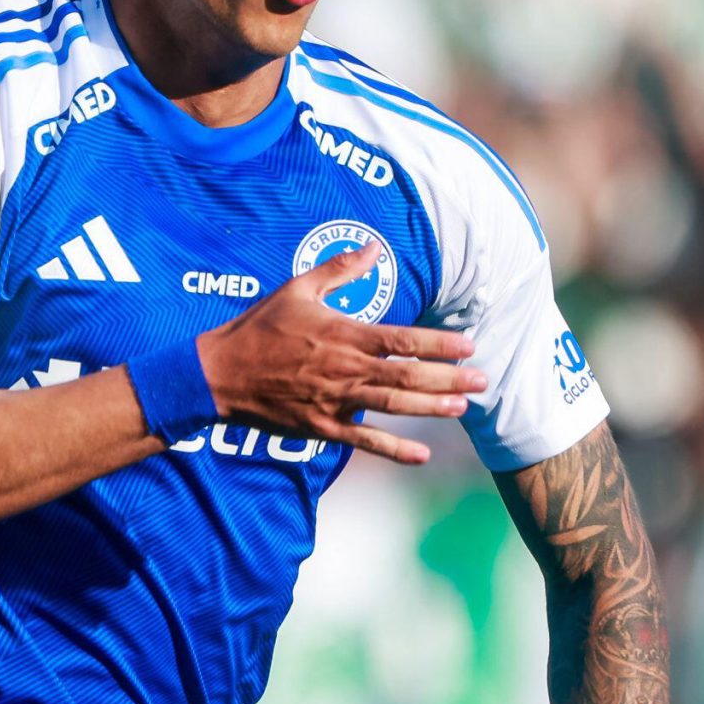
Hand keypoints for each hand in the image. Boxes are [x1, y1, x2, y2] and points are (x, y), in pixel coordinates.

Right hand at [196, 243, 483, 464]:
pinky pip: (363, 441)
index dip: (439, 343)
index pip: (403, 340)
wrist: (220, 374)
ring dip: (430, 408)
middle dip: (449, 379)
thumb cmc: (260, 328)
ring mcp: (335, 401)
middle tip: (483, 380)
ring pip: (392, 406)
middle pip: (407, 375)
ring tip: (462, 408)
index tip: (469, 345)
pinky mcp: (322, 427)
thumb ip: (339, 270)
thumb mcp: (297, 288)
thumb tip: (373, 247)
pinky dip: (393, 450)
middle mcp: (345, 370)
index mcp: (344, 335)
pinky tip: (421, 456)